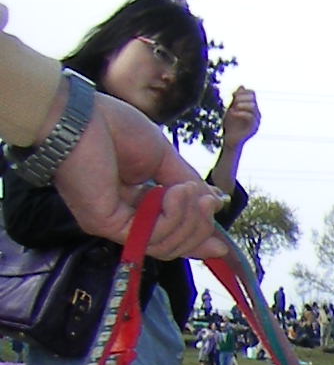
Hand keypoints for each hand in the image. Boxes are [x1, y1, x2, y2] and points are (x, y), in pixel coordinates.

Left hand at [51, 90, 229, 257]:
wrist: (81, 117)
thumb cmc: (116, 127)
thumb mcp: (167, 159)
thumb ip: (190, 187)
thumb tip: (217, 205)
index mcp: (137, 203)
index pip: (171, 233)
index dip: (198, 238)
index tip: (221, 243)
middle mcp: (126, 218)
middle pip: (174, 246)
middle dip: (199, 227)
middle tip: (206, 200)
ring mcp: (115, 224)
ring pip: (166, 247)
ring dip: (188, 219)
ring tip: (185, 189)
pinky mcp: (107, 225)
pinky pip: (152, 237)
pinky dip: (172, 217)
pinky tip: (173, 192)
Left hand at [220, 85, 260, 146]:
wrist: (230, 139)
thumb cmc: (230, 124)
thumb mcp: (232, 108)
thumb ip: (237, 98)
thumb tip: (242, 86)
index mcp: (251, 107)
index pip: (252, 93)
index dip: (242, 92)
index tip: (233, 95)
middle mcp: (256, 113)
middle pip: (253, 98)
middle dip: (241, 98)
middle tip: (233, 102)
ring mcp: (256, 120)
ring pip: (253, 106)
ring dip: (241, 105)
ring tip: (233, 109)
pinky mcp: (254, 128)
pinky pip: (250, 116)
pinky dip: (240, 113)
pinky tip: (233, 113)